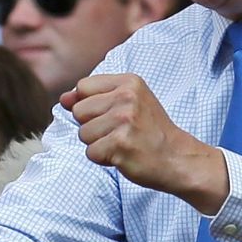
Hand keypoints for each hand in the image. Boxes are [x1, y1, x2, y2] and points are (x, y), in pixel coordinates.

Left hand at [65, 73, 222, 204]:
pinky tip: (124, 155)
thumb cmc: (151, 131)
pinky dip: (104, 159)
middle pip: (79, 111)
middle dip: (93, 126)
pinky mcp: (120, 144)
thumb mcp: (129, 103)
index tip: (113, 114)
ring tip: (123, 143)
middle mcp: (127, 97)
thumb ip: (94, 97)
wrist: (178, 158)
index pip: (82, 87)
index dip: (90, 105)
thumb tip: (63, 98)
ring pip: (82, 134)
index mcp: (129, 82)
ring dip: (98, 144)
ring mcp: (124, 120)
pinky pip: (90, 153)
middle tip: (121, 131)